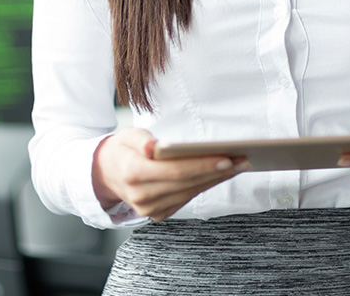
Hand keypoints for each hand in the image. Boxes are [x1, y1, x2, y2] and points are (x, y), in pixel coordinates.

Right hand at [92, 128, 250, 220]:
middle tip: (243, 159)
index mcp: (133, 173)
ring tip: (239, 164)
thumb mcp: (127, 135)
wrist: (106, 172)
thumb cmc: (123, 148)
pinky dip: (206, 185)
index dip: (202, 165)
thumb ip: (141, 140)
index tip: (226, 157)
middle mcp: (141, 196)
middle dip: (218, 171)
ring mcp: (149, 209)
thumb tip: (154, 147)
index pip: (175, 170)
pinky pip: (187, 199)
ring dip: (217, 179)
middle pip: (187, 183)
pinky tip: (222, 174)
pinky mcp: (158, 213)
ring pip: (190, 192)